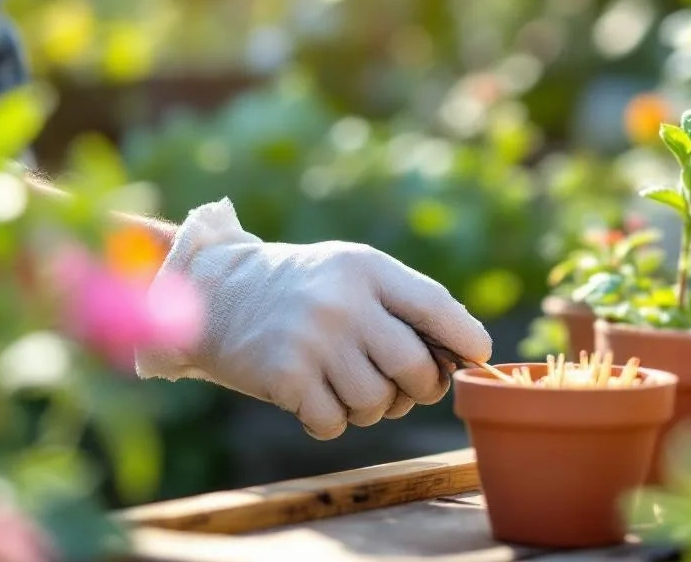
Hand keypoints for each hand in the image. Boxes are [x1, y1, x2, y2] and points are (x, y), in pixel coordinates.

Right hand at [136, 199, 490, 438]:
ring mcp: (314, 339)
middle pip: (415, 367)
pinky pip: (334, 422)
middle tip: (405, 387)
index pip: (437, 307)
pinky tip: (312, 396)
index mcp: (367, 269)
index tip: (476, 357)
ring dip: (370, 407)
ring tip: (347, 385)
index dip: (466, 339)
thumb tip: (465, 355)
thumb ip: (404, 304)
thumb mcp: (352, 273)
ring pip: (376, 402)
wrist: (214, 292)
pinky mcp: (285, 376)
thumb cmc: (303, 288)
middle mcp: (344, 301)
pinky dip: (329, 420)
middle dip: (419, 387)